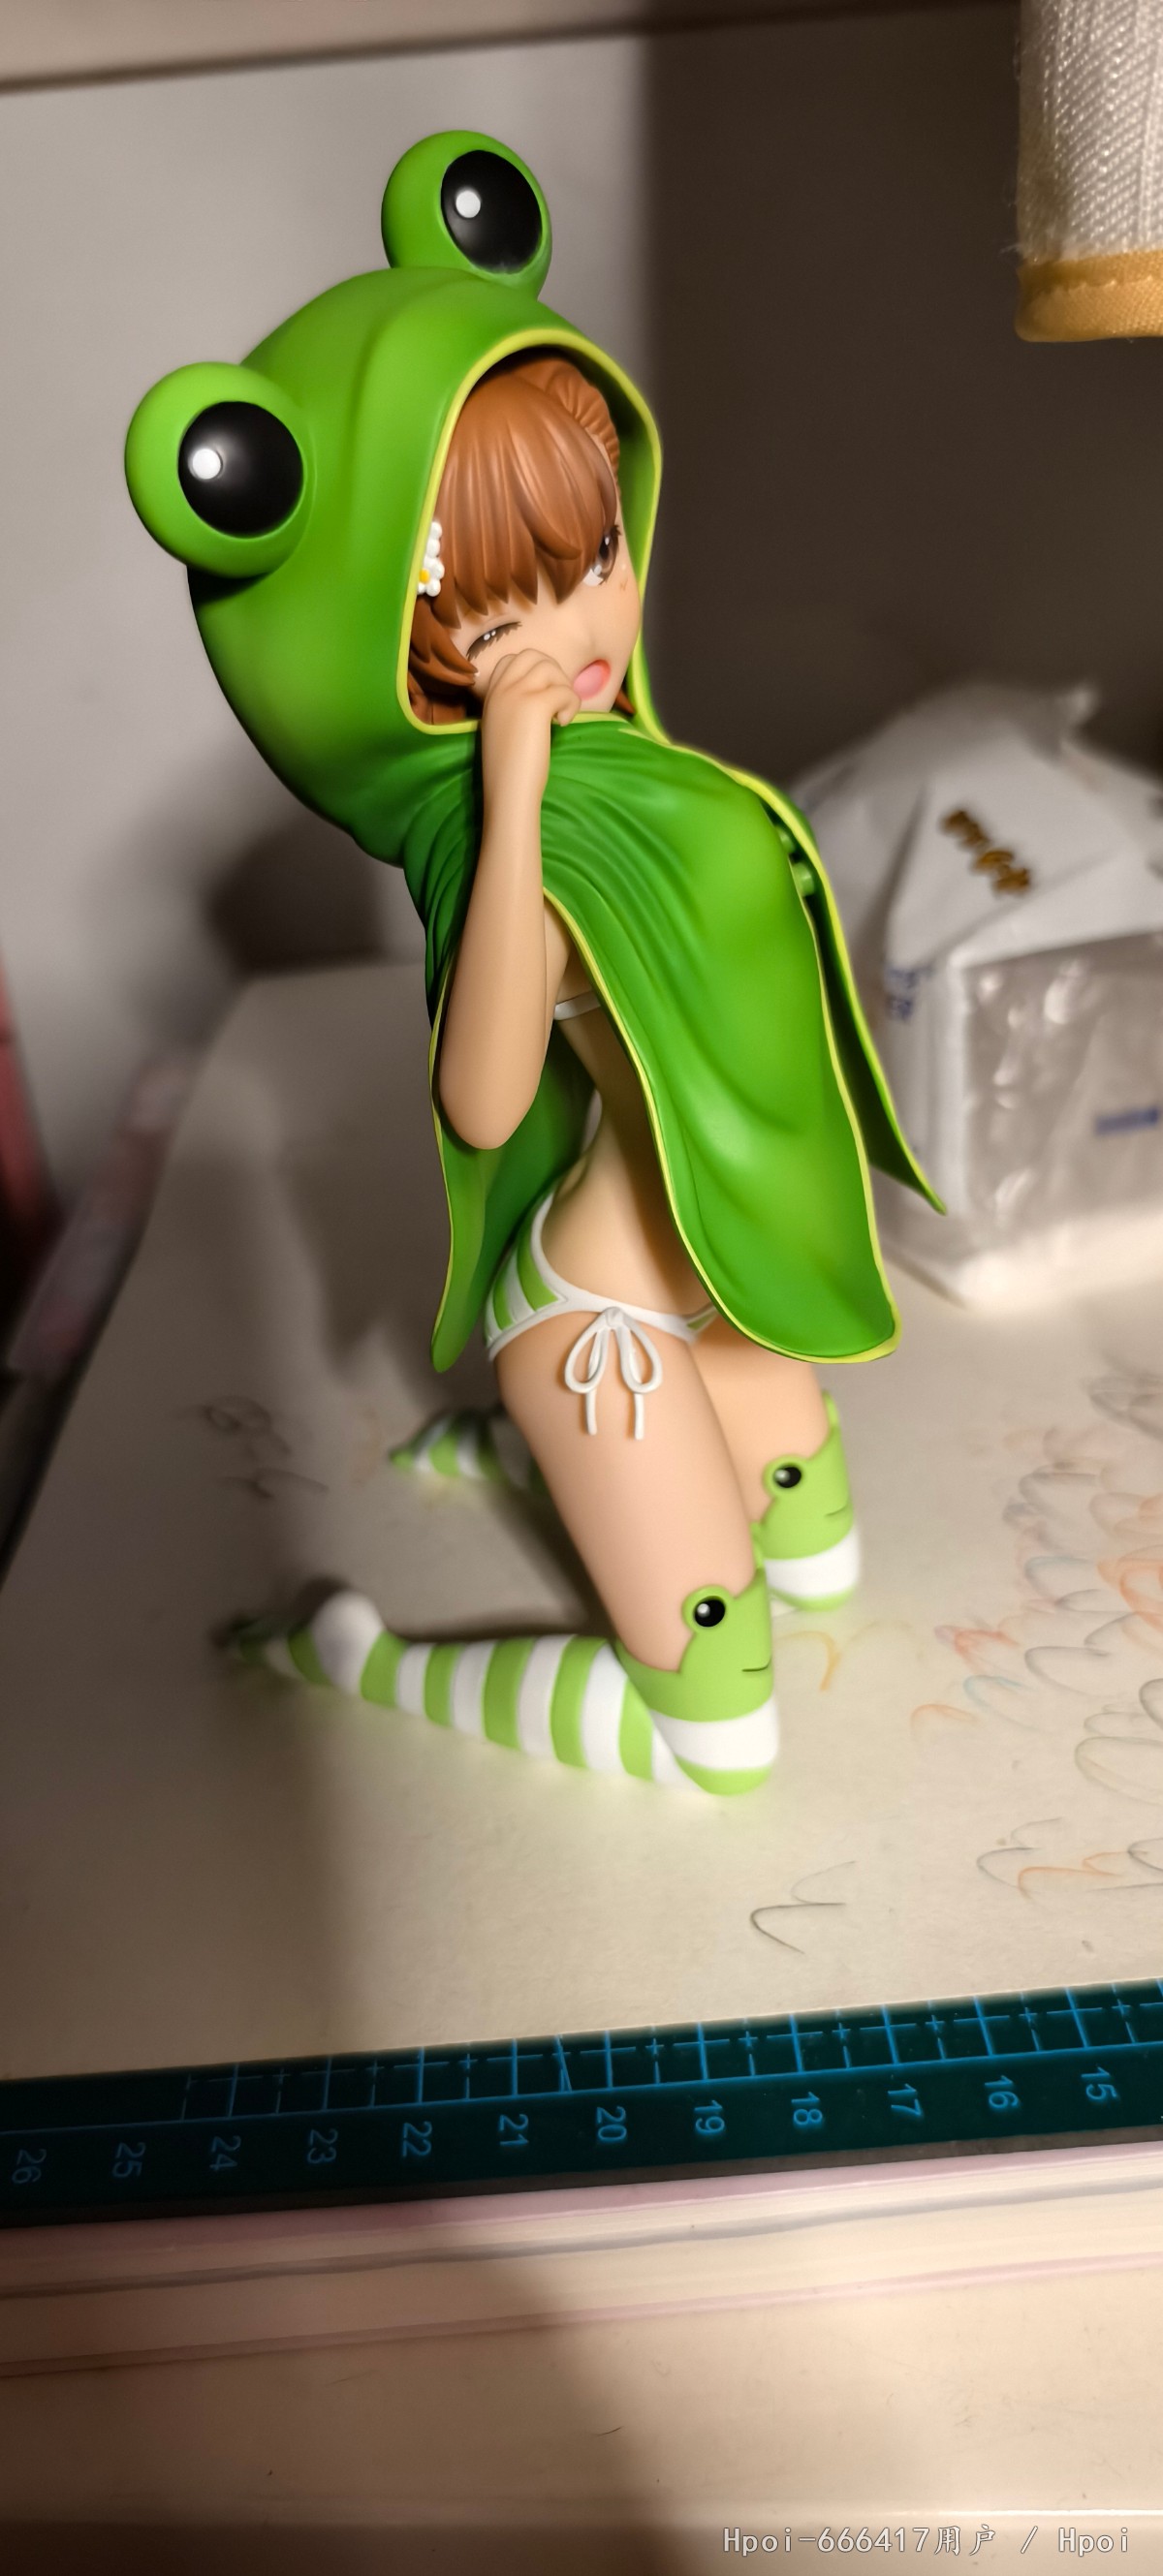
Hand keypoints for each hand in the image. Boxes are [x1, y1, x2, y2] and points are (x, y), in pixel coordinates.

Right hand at [479, 647, 579, 808]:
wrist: (507, 790)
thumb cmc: (507, 770)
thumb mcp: (501, 729)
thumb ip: (511, 709)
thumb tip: (543, 699)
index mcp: (491, 695)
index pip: (511, 660)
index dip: (533, 671)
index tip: (541, 695)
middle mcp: (501, 688)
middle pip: (533, 655)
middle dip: (553, 673)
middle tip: (556, 701)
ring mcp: (517, 693)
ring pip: (550, 668)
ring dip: (563, 687)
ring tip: (560, 714)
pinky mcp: (536, 705)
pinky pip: (565, 690)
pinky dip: (571, 705)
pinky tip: (562, 724)